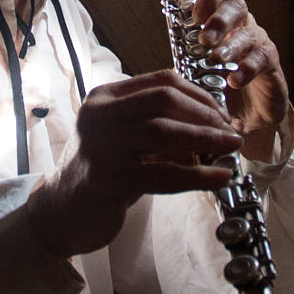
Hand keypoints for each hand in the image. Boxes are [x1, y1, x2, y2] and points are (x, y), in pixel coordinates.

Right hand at [26, 71, 239, 256]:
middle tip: (231, 133)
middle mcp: (100, 115)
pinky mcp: (109, 179)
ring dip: (205, 140)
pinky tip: (219, 178)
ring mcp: (102, 145)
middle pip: (163, 100)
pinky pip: (163, 174)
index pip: (162, 81)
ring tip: (231, 150)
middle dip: (205, 115)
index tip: (222, 115)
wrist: (62, 213)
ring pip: (163, 132)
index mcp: (105, 97)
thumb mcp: (129, 139)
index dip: (200, 95)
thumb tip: (217, 126)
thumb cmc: (104, 172)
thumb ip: (160, 125)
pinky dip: (197, 176)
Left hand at [191, 0, 290, 154]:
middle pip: (236, 5)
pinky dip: (248, 67)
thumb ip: (182, 61)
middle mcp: (240, 26)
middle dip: (219, 19)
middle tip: (205, 39)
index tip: (195, 14)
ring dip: (231, 45)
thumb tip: (159, 62)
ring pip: (249, 32)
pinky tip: (235, 80)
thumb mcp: (194, 71)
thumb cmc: (218, 86)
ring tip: (217, 59)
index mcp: (220, 20)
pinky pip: (263, 57)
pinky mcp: (270, 64)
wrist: (245, 117)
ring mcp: (257, 43)